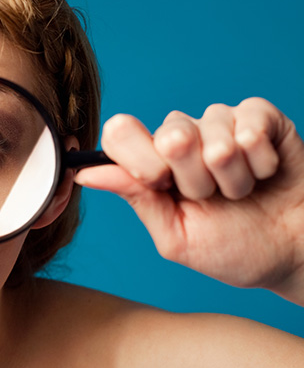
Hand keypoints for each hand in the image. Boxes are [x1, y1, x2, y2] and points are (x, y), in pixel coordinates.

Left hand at [74, 98, 303, 305]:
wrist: (294, 252)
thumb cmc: (234, 247)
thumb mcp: (176, 236)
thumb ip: (136, 198)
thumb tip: (85, 172)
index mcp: (152, 164)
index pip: (120, 132)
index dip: (139, 158)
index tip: (161, 184)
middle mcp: (181, 136)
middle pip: (169, 134)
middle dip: (196, 179)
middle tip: (212, 197)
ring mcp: (219, 122)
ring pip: (214, 135)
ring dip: (234, 177)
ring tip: (243, 192)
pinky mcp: (258, 116)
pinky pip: (249, 127)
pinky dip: (261, 161)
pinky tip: (266, 173)